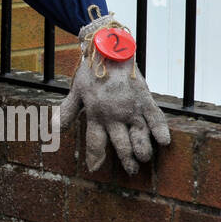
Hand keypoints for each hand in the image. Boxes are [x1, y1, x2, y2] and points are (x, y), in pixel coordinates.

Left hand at [57, 11, 170, 173]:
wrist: (109, 50)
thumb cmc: (90, 72)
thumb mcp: (75, 91)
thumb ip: (67, 111)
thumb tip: (55, 128)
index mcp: (95, 114)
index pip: (95, 142)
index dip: (95, 158)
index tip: (95, 169)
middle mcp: (114, 115)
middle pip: (121, 144)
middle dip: (125, 160)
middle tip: (130, 171)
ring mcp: (131, 108)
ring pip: (139, 136)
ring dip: (143, 150)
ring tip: (144, 160)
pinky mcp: (145, 99)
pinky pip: (156, 118)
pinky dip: (161, 130)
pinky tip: (165, 142)